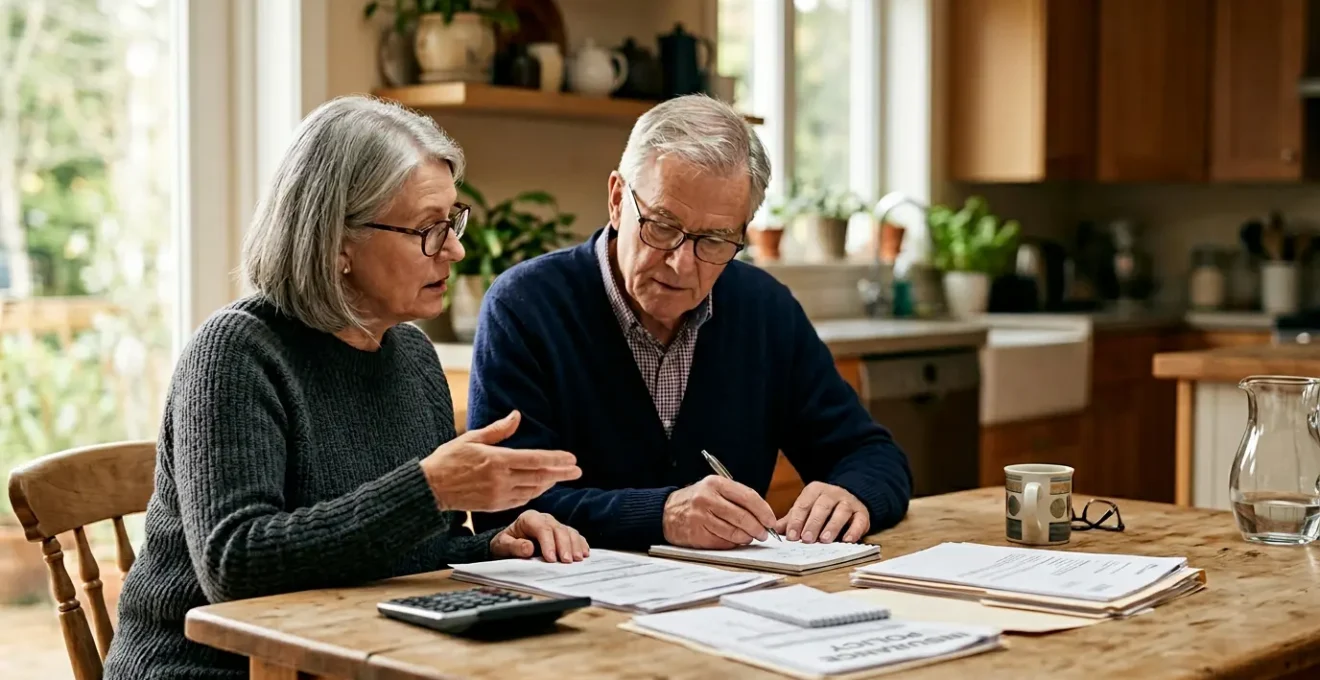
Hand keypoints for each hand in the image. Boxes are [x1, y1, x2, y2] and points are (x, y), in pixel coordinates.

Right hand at [420, 410, 580, 511]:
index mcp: (497, 460)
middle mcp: (500, 479)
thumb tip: (517, 416)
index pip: (534, 459)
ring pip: (532, 489)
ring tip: (562, 476)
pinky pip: (521, 499)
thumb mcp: (472, 438)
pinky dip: (534, 492)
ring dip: (549, 483)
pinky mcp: (494, 506)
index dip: (556, 459)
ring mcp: (498, 495)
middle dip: (561, 473)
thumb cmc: (448, 459)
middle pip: (539, 477)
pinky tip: (541, 486)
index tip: (572, 459)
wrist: (430, 488)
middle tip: (577, 471)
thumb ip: (498, 430)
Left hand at [490, 510, 588, 562]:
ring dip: (575, 545)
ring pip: (569, 532)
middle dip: (564, 545)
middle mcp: (545, 519)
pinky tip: (584, 554)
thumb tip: (529, 548)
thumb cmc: (506, 543)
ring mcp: (556, 525)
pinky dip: (581, 544)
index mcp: (529, 519)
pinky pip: (575, 536)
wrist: (509, 543)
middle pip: (559, 529)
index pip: (542, 528)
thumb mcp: (502, 545)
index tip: (551, 559)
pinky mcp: (563, 533)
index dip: (548, 543)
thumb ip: (514, 546)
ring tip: (577, 559)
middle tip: (567, 561)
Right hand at [662, 475, 777, 548]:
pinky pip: (722, 542)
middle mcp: (707, 499)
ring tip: (750, 537)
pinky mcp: (697, 534)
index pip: (748, 497)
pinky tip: (735, 541)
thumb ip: (736, 498)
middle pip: (742, 517)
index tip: (771, 520)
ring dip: (746, 537)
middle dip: (758, 528)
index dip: (763, 511)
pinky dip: (732, 543)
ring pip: (734, 532)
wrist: (666, 512)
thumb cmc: (696, 500)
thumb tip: (763, 515)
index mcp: (715, 483)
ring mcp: (700, 517)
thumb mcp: (713, 489)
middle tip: (764, 534)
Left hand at [775, 482, 869, 543]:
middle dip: (813, 523)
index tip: (791, 536)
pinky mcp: (862, 512)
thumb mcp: (805, 510)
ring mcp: (848, 501)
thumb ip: (791, 520)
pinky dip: (854, 530)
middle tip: (806, 539)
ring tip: (825, 540)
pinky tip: (848, 540)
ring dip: (833, 526)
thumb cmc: (821, 509)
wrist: (848, 500)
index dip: (797, 520)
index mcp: (814, 490)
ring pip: (841, 511)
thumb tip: (772, 531)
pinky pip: (860, 519)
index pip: (803, 504)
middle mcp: (832, 493)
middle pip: (822, 507)